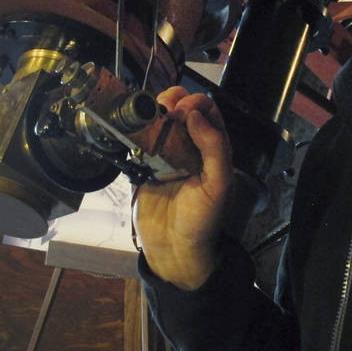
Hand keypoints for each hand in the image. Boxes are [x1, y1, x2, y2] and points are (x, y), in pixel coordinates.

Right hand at [132, 87, 233, 289]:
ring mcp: (166, 155)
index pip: (207, 111)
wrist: (173, 250)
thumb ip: (213, 147)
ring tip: (147, 116)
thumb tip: (194, 114)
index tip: (183, 112)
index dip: (195, 103)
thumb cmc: (201, 220)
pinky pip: (140, 140)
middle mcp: (191, 147)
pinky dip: (136, 130)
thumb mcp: (218, 184)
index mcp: (213, 148)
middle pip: (181, 109)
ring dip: (153, 112)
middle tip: (164, 110)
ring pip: (160, 120)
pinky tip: (133, 129)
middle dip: (173, 100)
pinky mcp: (145, 165)